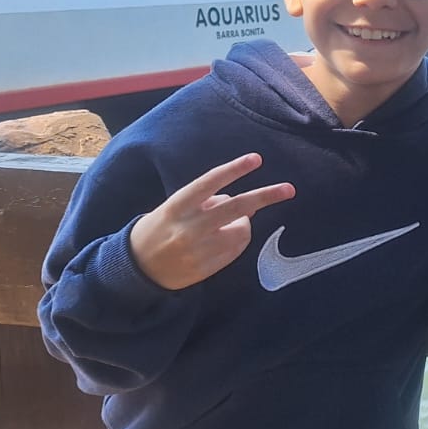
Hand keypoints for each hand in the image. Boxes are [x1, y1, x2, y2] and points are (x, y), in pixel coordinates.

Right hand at [129, 153, 294, 289]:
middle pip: (238, 207)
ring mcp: (200, 249)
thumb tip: (237, 202)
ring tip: (225, 225)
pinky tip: (222, 240)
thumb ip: (204, 201)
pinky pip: (237, 249)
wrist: (138, 268)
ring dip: (243, 223)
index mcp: (178, 205)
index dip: (234, 169)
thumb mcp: (175, 207)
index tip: (256, 159)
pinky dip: (237, 240)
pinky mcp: (208, 267)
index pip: (210, 182)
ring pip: (242, 229)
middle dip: (266, 196)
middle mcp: (190, 226)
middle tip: (289, 189)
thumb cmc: (160, 229)